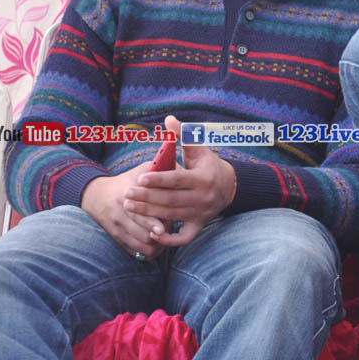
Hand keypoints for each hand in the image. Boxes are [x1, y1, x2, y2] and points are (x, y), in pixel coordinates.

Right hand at [80, 163, 165, 259]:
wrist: (99, 196)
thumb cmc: (129, 181)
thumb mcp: (142, 170)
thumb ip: (163, 169)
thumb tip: (184, 172)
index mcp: (128, 194)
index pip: (141, 210)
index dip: (155, 220)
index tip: (168, 224)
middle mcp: (121, 212)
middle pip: (141, 231)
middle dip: (156, 235)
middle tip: (166, 234)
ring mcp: (118, 227)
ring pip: (141, 244)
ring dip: (155, 244)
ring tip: (165, 237)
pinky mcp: (118, 238)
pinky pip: (135, 252)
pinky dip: (148, 252)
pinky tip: (158, 246)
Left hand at [126, 115, 236, 247]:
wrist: (230, 187)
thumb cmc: (208, 164)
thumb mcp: (199, 148)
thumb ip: (183, 135)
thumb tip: (169, 119)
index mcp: (202, 177)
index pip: (177, 180)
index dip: (159, 180)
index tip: (141, 178)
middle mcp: (203, 197)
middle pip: (170, 199)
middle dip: (147, 198)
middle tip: (127, 194)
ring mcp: (201, 213)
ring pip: (172, 215)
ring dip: (149, 213)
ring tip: (130, 207)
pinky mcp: (199, 225)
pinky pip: (184, 237)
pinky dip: (169, 240)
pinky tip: (152, 234)